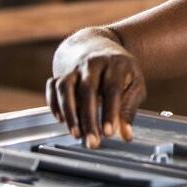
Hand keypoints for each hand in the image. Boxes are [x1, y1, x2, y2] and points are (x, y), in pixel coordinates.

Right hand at [47, 32, 145, 147]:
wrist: (96, 45)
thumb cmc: (119, 70)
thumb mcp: (134, 83)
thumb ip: (129, 109)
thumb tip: (126, 135)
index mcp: (115, 64)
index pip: (112, 89)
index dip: (110, 112)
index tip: (109, 133)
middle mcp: (92, 63)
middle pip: (87, 91)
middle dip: (89, 119)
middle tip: (93, 142)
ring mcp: (74, 67)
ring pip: (66, 88)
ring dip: (70, 113)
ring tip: (76, 134)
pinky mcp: (60, 73)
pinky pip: (53, 88)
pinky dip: (54, 104)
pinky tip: (61, 120)